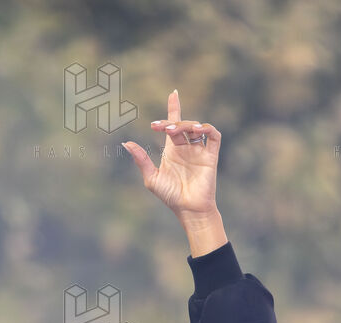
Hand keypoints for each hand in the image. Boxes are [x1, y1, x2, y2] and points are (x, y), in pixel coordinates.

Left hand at [121, 89, 220, 219]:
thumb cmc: (170, 196)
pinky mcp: (211, 156)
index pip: (173, 124)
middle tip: (164, 127)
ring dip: (187, 125)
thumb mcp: (151, 178)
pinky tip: (198, 130)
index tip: (173, 94)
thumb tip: (126, 143)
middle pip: (182, 125)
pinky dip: (208, 129)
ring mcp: (199, 151)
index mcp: (172, 150)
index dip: (174, 108)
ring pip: (197, 127)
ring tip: (176, 131)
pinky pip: (214, 136)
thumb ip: (141, 160)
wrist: (188, 209)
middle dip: (173, 121)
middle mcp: (186, 148)